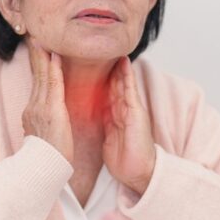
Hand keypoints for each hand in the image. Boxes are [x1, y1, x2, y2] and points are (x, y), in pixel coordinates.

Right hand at [22, 39, 73, 163]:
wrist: (43, 169)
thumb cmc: (47, 157)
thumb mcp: (43, 134)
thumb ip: (45, 121)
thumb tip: (50, 115)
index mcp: (33, 111)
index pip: (36, 81)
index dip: (37, 63)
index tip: (37, 47)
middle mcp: (34, 106)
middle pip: (36, 74)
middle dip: (36, 53)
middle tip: (35, 34)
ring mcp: (41, 107)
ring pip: (42, 75)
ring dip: (43, 55)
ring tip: (43, 37)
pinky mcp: (51, 111)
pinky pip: (53, 85)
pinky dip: (53, 69)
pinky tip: (55, 56)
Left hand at [103, 57, 155, 194]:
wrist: (138, 172)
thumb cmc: (123, 158)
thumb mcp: (108, 137)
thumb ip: (103, 123)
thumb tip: (90, 117)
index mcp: (113, 114)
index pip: (103, 90)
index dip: (93, 76)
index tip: (81, 62)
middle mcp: (122, 108)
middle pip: (112, 82)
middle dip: (105, 66)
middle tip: (94, 47)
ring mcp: (130, 108)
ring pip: (122, 82)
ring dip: (117, 65)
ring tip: (111, 46)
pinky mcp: (136, 112)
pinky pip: (130, 90)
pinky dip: (127, 75)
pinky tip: (124, 62)